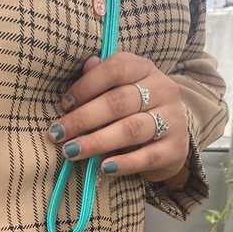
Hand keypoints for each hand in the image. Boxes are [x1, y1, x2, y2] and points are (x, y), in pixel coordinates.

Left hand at [47, 51, 189, 182]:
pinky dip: (124, 163)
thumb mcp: (121, 90)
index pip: (116, 69)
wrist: (172, 140)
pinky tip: (103, 168)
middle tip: (57, 133)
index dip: (86, 86)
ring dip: (96, 142)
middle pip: (119, 102)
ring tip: (70, 152)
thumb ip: (103, 77)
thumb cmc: (136, 112)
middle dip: (83, 118)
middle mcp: (163, 90)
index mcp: (145, 69)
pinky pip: (147, 156)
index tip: (64, 105)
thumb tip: (87, 63)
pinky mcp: (175, 148)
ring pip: (131, 129)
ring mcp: (172, 119)